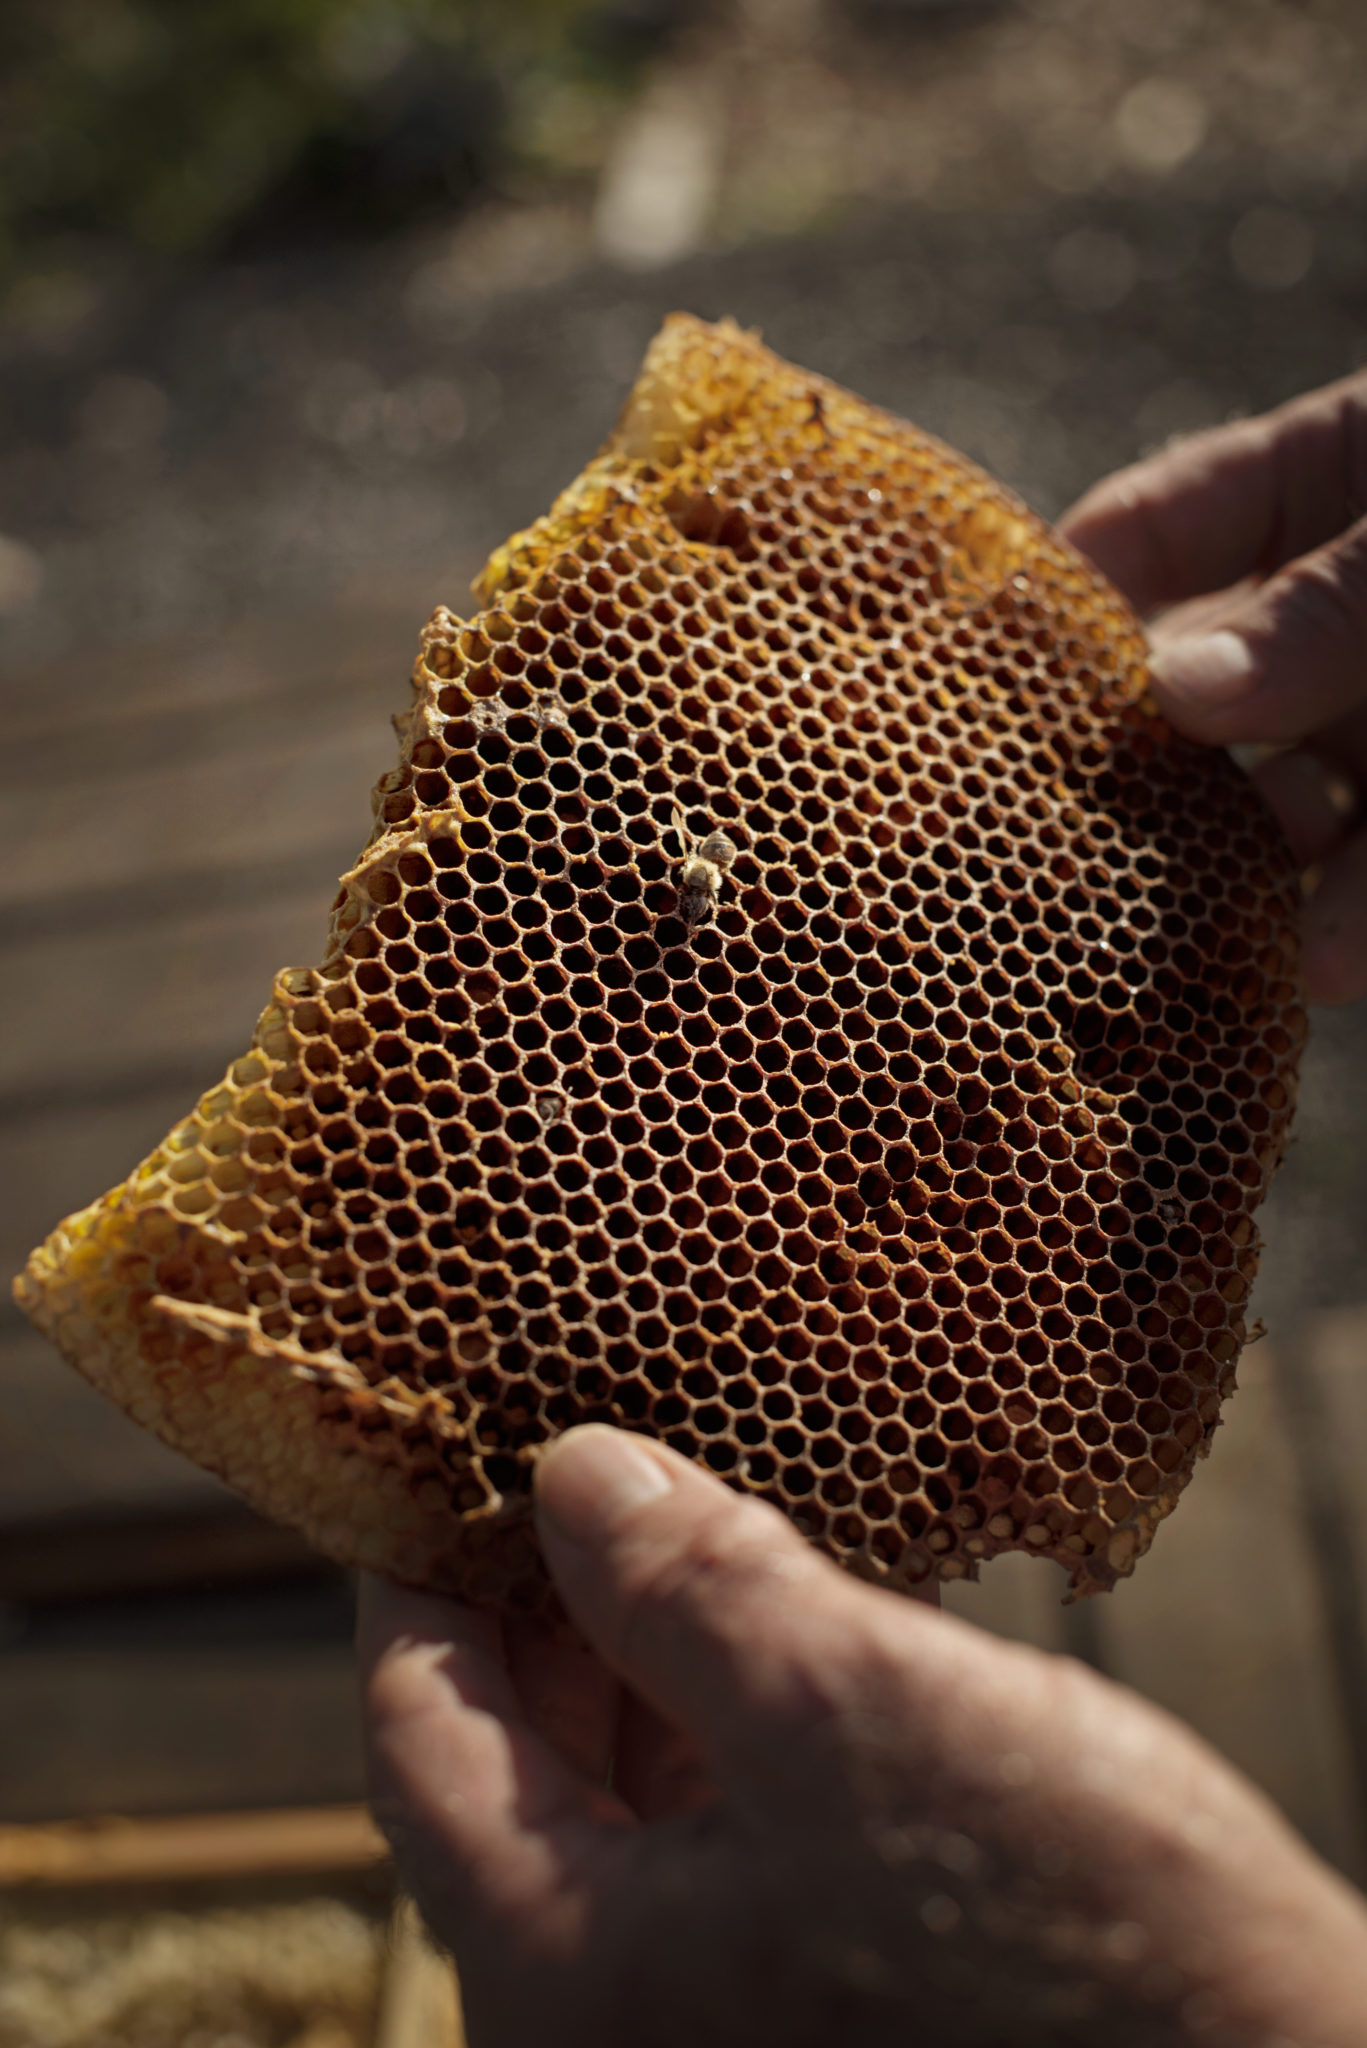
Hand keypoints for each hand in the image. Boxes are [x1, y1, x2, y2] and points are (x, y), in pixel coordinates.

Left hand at [359, 1425, 1366, 2045]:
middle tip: (584, 1460)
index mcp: (570, 1978)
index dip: (418, 1576)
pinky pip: (713, 1843)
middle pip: (510, 1775)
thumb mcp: (859, 1717)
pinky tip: (791, 1630)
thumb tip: (574, 1473)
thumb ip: (691, 1588)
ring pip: (616, 1805)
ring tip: (691, 1522)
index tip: (439, 1458)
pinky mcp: (812, 2011)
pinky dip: (726, 1725)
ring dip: (643, 1657)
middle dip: (545, 1606)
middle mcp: (612, 2029)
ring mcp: (714, 2030)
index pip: (419, 1737)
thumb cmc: (1081, 1954)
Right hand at [1062, 370, 1366, 1005]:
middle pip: (1206, 698)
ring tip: (1212, 935)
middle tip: (1059, 853)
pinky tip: (1314, 964)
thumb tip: (1179, 693)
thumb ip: (1343, 599)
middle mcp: (1347, 626)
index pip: (1152, 536)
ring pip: (1299, 812)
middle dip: (1149, 775)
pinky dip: (1352, 924)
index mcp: (1329, 485)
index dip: (1062, 609)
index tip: (971, 690)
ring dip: (1256, 874)